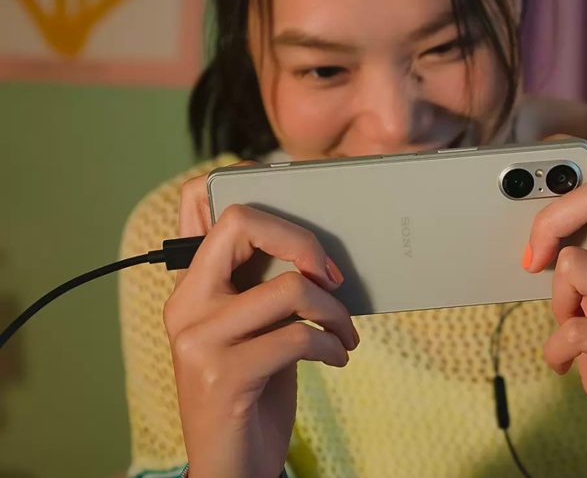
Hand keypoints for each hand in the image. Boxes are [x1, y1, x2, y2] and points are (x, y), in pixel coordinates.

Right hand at [163, 162, 357, 477]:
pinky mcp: (224, 376)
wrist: (231, 466)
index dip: (252, 191)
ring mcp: (200, 340)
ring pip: (288, 287)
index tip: (299, 230)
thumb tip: (317, 247)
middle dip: (303, 240)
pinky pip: (298, 338)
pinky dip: (331, 345)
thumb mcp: (255, 331)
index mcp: (191, 286)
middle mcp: (186, 305)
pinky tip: (337, 357)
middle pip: (242, 222)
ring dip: (334, 311)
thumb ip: (264, 287)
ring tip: (344, 333)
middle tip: (332, 275)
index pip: (199, 202)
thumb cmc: (253, 392)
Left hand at [527, 136, 586, 476]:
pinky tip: (563, 362)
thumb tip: (531, 232)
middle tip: (533, 260)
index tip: (529, 187)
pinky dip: (557, 350)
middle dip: (549, 220)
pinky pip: (578, 330)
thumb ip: (575, 261)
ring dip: (557, 302)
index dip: (570, 159)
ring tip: (568, 326)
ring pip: (578, 264)